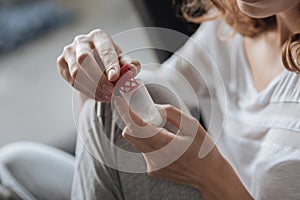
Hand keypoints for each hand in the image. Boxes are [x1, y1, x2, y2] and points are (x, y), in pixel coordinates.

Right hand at [57, 29, 140, 101]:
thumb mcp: (123, 61)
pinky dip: (86, 91)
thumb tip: (131, 68)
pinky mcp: (61, 63)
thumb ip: (130, 65)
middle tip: (111, 91)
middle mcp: (81, 41)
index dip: (110, 64)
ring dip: (92, 88)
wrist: (94, 63)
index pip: (104, 50)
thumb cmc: (110, 60)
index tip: (115, 78)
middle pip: (85, 59)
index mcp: (99, 36)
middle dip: (98, 78)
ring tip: (106, 96)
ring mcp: (69, 51)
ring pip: (76, 72)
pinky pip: (71, 80)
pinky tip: (98, 95)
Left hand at [114, 97, 252, 199]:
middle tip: (142, 114)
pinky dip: (150, 144)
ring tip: (164, 134)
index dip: (126, 112)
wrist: (208, 175)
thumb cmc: (203, 149)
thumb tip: (154, 109)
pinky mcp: (152, 171)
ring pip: (137, 142)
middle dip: (132, 121)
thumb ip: (171, 114)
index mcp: (166, 145)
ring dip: (144, 133)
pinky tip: (167, 147)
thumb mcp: (193, 126)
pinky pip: (144, 151)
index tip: (118, 100)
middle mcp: (155, 157)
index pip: (138, 126)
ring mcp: (152, 166)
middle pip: (130, 134)